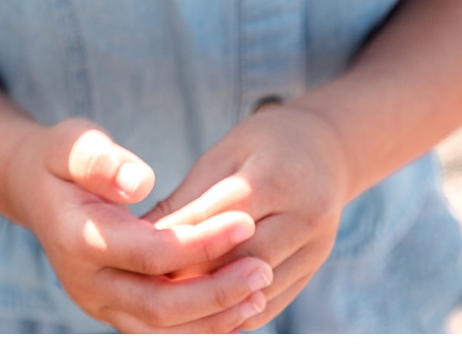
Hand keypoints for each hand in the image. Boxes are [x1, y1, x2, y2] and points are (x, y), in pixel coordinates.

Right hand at [6, 119, 272, 332]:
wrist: (34, 189)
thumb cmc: (60, 158)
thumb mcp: (71, 142)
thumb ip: (100, 160)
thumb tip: (139, 181)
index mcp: (77, 239)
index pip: (150, 252)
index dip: (200, 242)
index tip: (244, 221)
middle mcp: (86, 284)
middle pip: (160, 306)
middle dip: (217, 291)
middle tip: (264, 267)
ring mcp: (99, 304)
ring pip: (163, 331)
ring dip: (215, 318)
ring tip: (260, 291)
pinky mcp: (114, 312)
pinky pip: (162, 331)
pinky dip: (202, 325)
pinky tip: (238, 305)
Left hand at [143, 104, 351, 329]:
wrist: (323, 151)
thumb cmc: (260, 146)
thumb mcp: (221, 157)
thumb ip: (186, 200)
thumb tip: (139, 238)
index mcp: (278, 178)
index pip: (222, 221)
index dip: (180, 240)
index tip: (140, 253)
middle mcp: (306, 217)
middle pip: (242, 261)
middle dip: (194, 276)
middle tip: (147, 286)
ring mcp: (316, 249)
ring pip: (257, 290)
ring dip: (212, 302)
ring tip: (167, 305)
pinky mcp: (314, 270)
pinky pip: (272, 303)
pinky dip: (235, 312)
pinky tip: (202, 314)